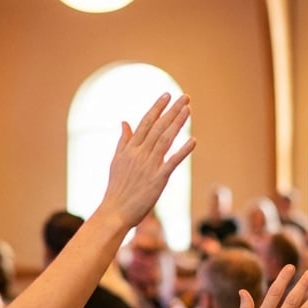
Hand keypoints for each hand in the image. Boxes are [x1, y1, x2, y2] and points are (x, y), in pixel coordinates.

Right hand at [96, 94, 195, 226]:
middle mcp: (139, 154)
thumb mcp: (116, 161)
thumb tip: (125, 122)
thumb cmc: (116, 188)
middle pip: (158, 127)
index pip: (145, 123)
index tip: (167, 95)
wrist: (115, 211)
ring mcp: (149, 166)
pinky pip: (172, 162)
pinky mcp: (158, 180)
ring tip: (188, 110)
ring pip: (165, 140)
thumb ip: (123, 141)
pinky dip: (183, 151)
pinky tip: (193, 141)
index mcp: (130, 149)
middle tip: (185, 97)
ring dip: (177, 123)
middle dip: (172, 111)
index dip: (157, 108)